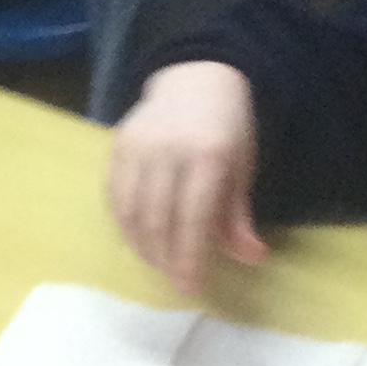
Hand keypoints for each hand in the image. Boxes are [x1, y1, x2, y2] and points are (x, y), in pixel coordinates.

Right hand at [107, 64, 264, 293]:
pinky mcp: (117, 145)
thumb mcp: (241, 169)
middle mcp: (169, 150)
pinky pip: (115, 197)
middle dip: (166, 259)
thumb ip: (238, 216)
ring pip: (131, 212)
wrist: (195, 78)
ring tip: (158, 263)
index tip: (190, 287)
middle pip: (159, 220)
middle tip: (175, 281)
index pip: (193, 219)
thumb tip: (251, 258)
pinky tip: (139, 239)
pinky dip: (125, 225)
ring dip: (143, 247)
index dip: (189, 258)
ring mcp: (138, 146)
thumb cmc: (226, 129)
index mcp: (208, 156)